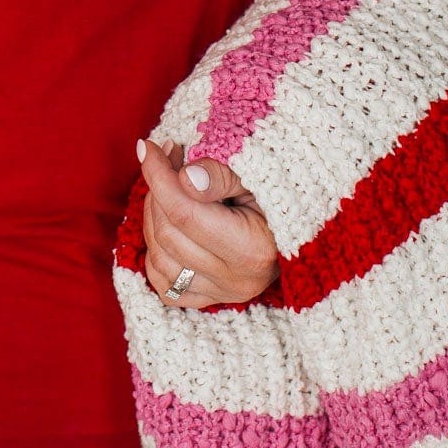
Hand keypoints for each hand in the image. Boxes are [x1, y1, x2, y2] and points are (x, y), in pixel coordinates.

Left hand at [136, 136, 278, 307]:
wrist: (298, 226)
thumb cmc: (277, 194)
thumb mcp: (256, 176)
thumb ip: (221, 176)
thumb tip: (185, 178)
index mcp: (253, 250)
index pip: (184, 213)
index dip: (158, 176)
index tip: (148, 147)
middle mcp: (236, 281)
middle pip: (167, 233)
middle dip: (157, 190)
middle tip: (167, 158)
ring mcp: (222, 294)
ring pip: (159, 258)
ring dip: (153, 216)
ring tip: (169, 185)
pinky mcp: (210, 301)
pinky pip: (164, 285)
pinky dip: (156, 253)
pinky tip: (168, 224)